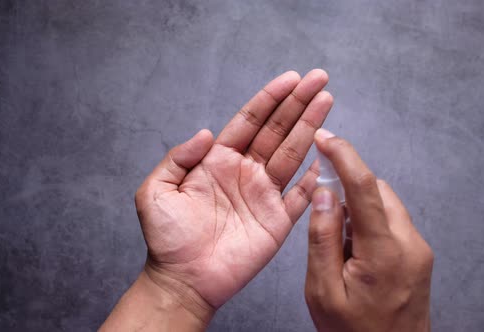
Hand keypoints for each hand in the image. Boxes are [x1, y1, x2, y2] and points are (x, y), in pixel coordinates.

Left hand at [135, 70, 331, 323]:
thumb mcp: (156, 191)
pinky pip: (301, 196)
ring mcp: (264, 195)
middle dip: (298, 103)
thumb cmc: (167, 238)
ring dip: (310, 127)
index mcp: (219, 161)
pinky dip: (315, 177)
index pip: (250, 121)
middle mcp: (245, 172)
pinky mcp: (277, 221)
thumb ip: (178, 158)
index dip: (270, 99)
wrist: (182, 280)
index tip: (291, 78)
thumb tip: (205, 133)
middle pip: (277, 130)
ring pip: (293, 154)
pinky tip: (327, 154)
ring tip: (327, 101)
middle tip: (319, 79)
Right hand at [305, 129, 433, 331]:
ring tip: (339, 244)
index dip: (344, 155)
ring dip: (359, 207)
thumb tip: (325, 194)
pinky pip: (393, 222)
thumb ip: (322, 239)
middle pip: (378, 190)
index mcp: (384, 252)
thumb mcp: (323, 291)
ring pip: (386, 204)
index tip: (326, 137)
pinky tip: (354, 251)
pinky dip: (371, 223)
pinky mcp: (420, 255)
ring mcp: (419, 250)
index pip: (365, 187)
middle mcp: (410, 244)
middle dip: (349, 187)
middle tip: (324, 207)